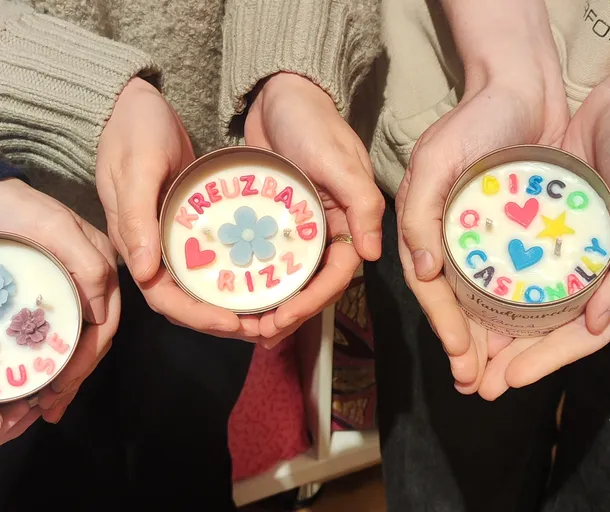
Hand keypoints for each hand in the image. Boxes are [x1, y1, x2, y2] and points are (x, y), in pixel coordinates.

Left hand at [0, 178, 120, 422]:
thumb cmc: (19, 211)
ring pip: (81, 342)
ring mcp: (75, 289)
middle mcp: (95, 281)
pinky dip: (55, 362)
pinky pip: (62, 334)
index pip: (106, 323)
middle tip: (51, 405)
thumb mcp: (55, 231)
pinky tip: (43, 382)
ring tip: (48, 406)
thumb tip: (102, 314)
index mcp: (103, 267)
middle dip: (77, 376)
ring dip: (68, 376)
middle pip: (96, 339)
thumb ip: (88, 265)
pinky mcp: (55, 296)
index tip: (63, 385)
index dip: (87, 358)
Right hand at [95, 78, 243, 337]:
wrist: (132, 102)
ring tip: (267, 310)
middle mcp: (151, 249)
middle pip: (186, 302)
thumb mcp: (137, 167)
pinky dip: (231, 274)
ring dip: (229, 303)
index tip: (235, 323)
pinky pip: (208, 260)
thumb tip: (144, 272)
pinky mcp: (185, 225)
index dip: (199, 317)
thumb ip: (137, 217)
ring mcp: (168, 239)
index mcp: (135, 243)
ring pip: (199, 286)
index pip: (165, 299)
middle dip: (222, 320)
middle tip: (264, 325)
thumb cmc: (133, 129)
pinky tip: (260, 275)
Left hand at [244, 72, 384, 346]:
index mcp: (350, 220)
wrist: (280, 93)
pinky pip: (269, 256)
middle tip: (259, 334)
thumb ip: (360, 204)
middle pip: (314, 284)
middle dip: (291, 312)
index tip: (282, 319)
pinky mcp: (276, 219)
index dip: (313, 302)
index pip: (338, 274)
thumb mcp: (339, 161)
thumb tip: (373, 255)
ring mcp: (300, 227)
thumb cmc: (312, 122)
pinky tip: (236, 295)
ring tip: (247, 328)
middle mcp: (328, 229)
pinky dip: (257, 277)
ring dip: (273, 303)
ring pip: (291, 276)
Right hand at [398, 33, 568, 392]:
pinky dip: (512, 308)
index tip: (462, 358)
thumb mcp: (437, 160)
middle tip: (476, 384)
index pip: (428, 285)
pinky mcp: (510, 230)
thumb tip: (424, 270)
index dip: (442, 324)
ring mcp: (480, 235)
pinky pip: (508, 277)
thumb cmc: (476, 119)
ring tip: (495, 375)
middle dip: (462, 346)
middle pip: (452, 301)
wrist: (523, 86)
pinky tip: (524, 333)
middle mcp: (449, 235)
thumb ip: (419, 212)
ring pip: (480, 298)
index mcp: (425, 224)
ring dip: (485, 339)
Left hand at [478, 40, 609, 398]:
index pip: (580, 335)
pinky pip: (518, 262)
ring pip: (528, 300)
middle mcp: (592, 270)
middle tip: (476, 382)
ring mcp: (567, 247)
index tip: (506, 381)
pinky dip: (496, 284)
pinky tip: (467, 296)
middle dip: (512, 356)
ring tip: (465, 350)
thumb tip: (595, 325)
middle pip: (548, 326)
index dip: (545, 361)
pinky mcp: (546, 222)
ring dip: (498, 327)